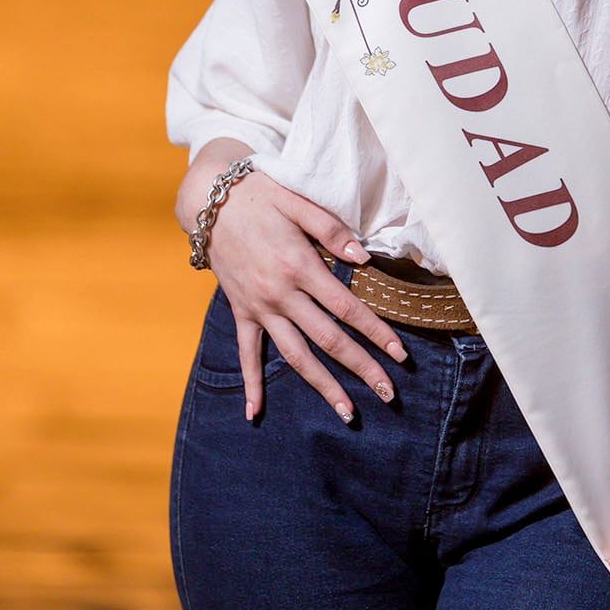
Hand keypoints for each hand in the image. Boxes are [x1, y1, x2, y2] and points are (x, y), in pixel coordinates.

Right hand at [177, 146, 408, 423]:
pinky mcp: (241, 311)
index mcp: (300, 266)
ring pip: (296, 355)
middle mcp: (281, 294)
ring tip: (348, 412)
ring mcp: (259, 307)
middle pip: (328, 340)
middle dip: (361, 368)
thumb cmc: (260, 195)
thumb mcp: (298, 202)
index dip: (377, 333)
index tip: (400, 355)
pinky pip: (246, 353)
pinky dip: (251, 384)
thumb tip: (364, 258)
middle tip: (389, 394)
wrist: (208, 201)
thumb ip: (331, 230)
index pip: (348, 309)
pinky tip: (255, 413)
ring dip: (323, 386)